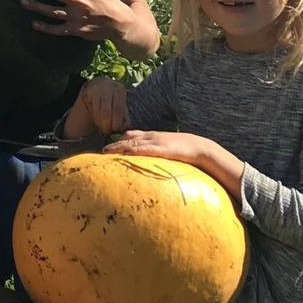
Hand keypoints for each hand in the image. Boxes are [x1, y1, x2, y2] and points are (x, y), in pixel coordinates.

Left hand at [22, 0, 127, 42]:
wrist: (120, 24)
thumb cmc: (111, 0)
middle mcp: (80, 2)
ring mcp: (77, 17)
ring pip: (53, 11)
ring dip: (37, 6)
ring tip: (23, 1)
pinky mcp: (76, 30)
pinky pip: (58, 29)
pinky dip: (45, 28)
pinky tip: (34, 24)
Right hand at [63, 75, 127, 137]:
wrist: (100, 85)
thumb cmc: (113, 99)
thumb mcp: (121, 103)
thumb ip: (124, 116)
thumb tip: (125, 129)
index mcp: (119, 91)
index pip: (118, 109)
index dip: (117, 121)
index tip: (115, 130)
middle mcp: (109, 88)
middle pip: (107, 111)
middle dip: (107, 124)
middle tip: (107, 132)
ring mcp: (97, 90)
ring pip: (98, 111)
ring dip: (100, 123)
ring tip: (103, 129)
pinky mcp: (88, 93)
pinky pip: (92, 110)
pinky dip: (95, 118)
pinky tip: (98, 122)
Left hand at [107, 129, 241, 197]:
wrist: (201, 149)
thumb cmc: (187, 151)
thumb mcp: (170, 150)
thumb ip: (160, 154)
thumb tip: (152, 166)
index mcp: (154, 136)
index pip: (132, 136)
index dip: (120, 140)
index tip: (108, 147)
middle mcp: (153, 137)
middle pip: (128, 139)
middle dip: (115, 144)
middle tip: (101, 151)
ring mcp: (156, 142)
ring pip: (132, 143)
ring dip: (118, 147)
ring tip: (105, 152)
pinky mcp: (161, 149)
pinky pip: (143, 149)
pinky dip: (132, 150)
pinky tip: (123, 153)